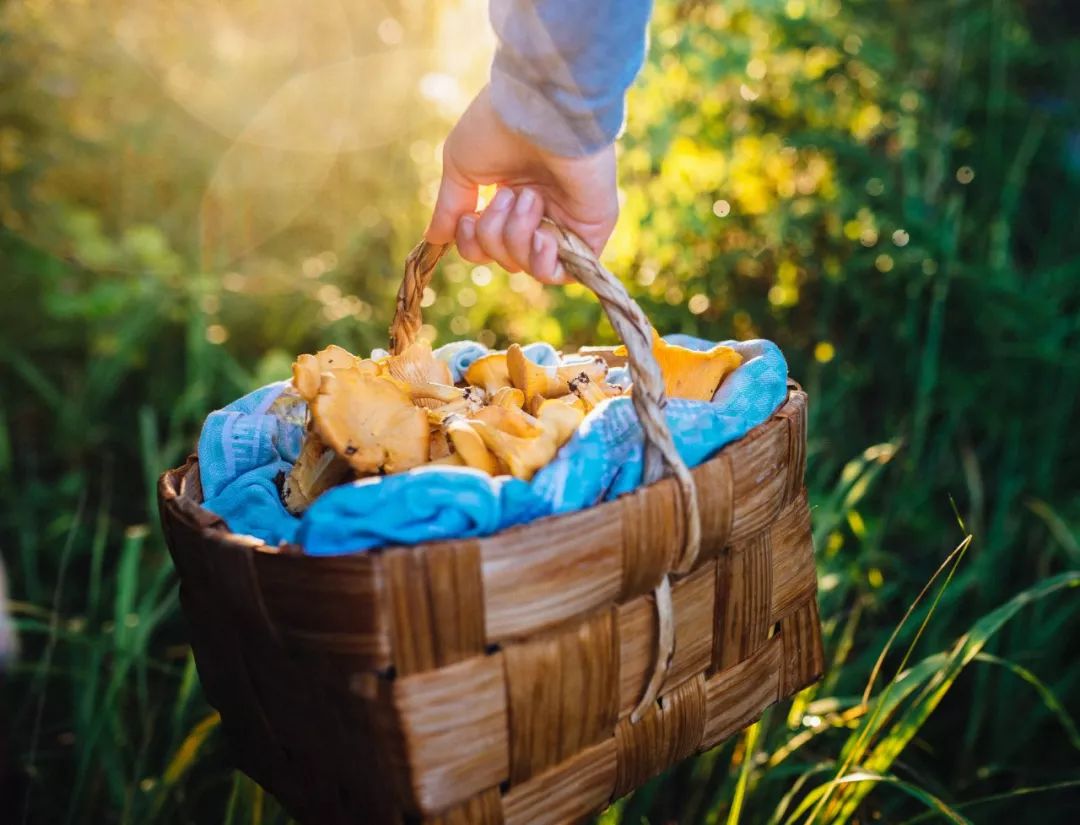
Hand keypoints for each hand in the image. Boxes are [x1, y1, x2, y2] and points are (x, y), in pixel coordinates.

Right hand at [425, 86, 618, 283]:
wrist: (543, 108)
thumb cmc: (499, 126)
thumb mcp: (461, 167)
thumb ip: (451, 207)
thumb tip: (434, 239)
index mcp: (510, 194)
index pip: (485, 245)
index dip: (471, 242)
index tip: (469, 218)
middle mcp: (539, 210)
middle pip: (503, 258)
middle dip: (494, 234)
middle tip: (507, 194)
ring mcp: (566, 222)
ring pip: (527, 266)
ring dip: (517, 235)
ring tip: (530, 198)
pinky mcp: (590, 232)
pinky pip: (562, 274)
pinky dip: (543, 262)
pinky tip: (543, 235)